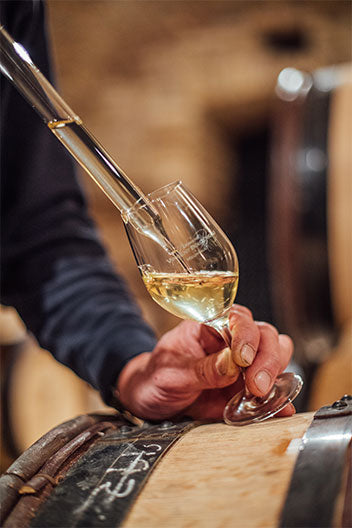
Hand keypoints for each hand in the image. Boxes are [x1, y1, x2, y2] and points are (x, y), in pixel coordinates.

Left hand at [116, 305, 294, 420]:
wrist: (150, 399)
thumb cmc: (156, 377)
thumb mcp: (171, 374)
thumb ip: (202, 369)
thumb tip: (232, 363)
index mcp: (210, 325)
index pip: (238, 319)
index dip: (246, 336)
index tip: (242, 359)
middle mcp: (232, 339)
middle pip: (265, 335)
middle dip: (267, 359)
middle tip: (258, 386)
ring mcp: (243, 363)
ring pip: (277, 355)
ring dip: (276, 374)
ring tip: (262, 396)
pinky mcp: (248, 387)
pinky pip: (272, 388)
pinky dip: (279, 398)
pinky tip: (279, 409)